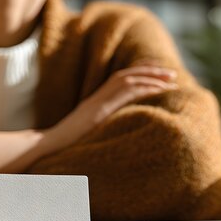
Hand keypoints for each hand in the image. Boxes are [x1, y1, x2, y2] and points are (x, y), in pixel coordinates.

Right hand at [43, 65, 177, 151]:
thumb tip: (117, 133)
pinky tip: (158, 90)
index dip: (142, 74)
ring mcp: (98, 102)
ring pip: (128, 79)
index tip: (160, 75)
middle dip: (152, 72)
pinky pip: (124, 93)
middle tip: (173, 74)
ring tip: (171, 79)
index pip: (122, 80)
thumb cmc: (66, 147)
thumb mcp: (89, 135)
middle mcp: (98, 98)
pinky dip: (144, 88)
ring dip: (151, 77)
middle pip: (127, 75)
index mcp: (97, 102)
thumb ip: (103, 128)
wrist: (48, 148)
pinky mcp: (99, 110)